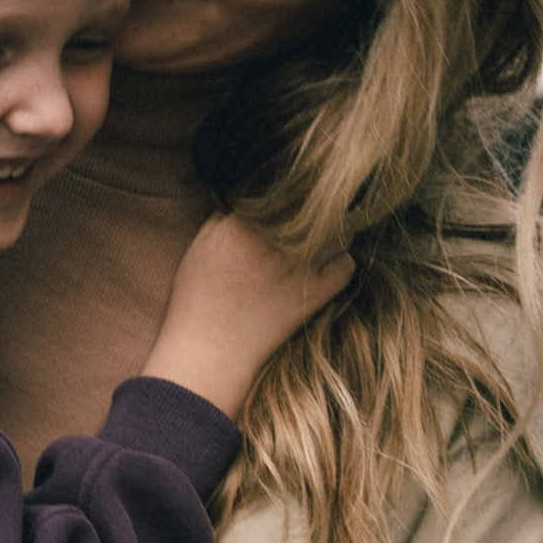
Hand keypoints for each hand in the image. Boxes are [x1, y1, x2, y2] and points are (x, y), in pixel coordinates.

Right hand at [145, 214, 351, 415]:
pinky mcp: (314, 294)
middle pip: (311, 208)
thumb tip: (244, 199)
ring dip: (332, 231)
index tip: (291, 202)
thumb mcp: (198, 248)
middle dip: (313, 209)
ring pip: (334, 232)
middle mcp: (274, 240)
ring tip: (326, 238)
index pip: (281, 190)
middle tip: (312, 218)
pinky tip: (332, 263)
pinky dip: (343, 261)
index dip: (289, 194)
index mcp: (243, 223)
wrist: (208, 352)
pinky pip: (346, 266)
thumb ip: (220, 217)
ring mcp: (298, 267)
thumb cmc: (196, 302)